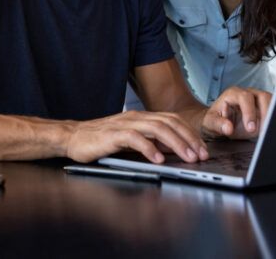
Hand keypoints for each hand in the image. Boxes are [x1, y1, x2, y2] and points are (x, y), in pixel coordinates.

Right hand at [65, 110, 208, 163]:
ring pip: (157, 128)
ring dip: (176, 143)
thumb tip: (172, 149)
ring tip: (187, 157)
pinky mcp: (113, 134)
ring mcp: (125, 124)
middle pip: (169, 122)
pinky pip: (135, 138)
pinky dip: (150, 148)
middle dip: (189, 139)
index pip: (173, 120)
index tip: (202, 149)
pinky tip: (159, 159)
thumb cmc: (101, 140)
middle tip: (201, 155)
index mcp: (141, 117)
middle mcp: (136, 117)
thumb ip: (150, 142)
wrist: (73, 137)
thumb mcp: (131, 140)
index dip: (190, 133)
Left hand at [201, 86, 271, 139]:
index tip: (250, 128)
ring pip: (272, 101)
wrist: (220, 121)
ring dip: (272, 116)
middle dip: (265, 113)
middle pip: (263, 96)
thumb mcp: (210, 122)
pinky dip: (273, 119)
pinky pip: (274, 110)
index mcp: (233, 94)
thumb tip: (228, 128)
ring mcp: (258, 100)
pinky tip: (270, 130)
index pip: (245, 97)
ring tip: (267, 131)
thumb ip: (218, 124)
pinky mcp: (265, 108)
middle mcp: (248, 93)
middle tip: (263, 130)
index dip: (249, 112)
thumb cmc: (215, 119)